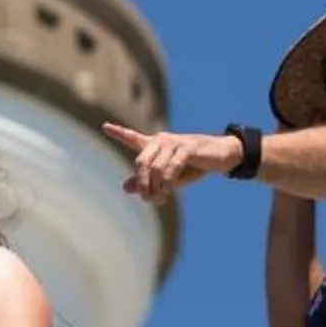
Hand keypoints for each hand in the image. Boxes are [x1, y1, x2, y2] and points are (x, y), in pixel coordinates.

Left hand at [102, 123, 237, 203]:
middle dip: (141, 183)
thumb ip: (148, 181)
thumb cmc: (194, 166)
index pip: (133, 137)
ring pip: (155, 167)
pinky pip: (171, 168)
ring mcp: (174, 142)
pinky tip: (167, 192)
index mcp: (155, 145)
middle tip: (146, 200)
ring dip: (156, 187)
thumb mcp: (169, 177)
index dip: (118, 132)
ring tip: (159, 200)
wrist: (221, 156)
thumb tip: (125, 187)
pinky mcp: (187, 148)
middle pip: (141, 161)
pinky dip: (167, 182)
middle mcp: (161, 140)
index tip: (104, 126)